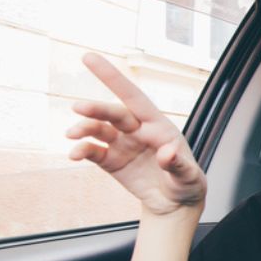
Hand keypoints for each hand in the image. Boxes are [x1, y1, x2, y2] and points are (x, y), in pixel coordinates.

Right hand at [67, 53, 206, 215]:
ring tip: (71, 135)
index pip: (134, 97)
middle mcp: (137, 130)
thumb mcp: (189, 177)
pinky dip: (81, 150)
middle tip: (78, 108)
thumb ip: (178, 165)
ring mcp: (122, 144)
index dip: (112, 78)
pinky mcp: (110, 161)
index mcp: (158, 126)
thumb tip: (167, 152)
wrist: (174, 204)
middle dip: (96, 109)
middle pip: (114, 113)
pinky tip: (74, 154)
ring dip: (84, 129)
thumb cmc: (187, 184)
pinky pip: (93, 151)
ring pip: (99, 129)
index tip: (89, 57)